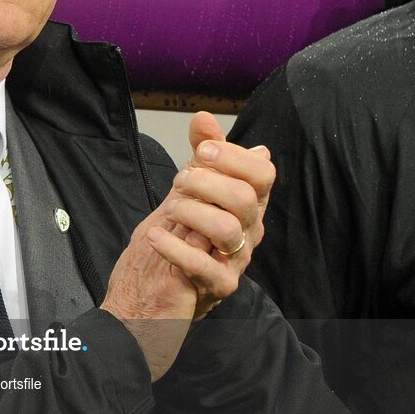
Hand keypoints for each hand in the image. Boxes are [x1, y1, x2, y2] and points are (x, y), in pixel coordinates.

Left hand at [101, 111, 274, 379]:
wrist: (152, 295)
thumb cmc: (176, 238)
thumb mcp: (186, 191)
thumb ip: (199, 156)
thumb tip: (204, 118)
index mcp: (246, 203)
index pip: (263, 173)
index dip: (234, 156)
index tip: (201, 151)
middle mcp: (249, 231)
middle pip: (246, 198)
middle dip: (207, 182)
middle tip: (180, 181)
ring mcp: (237, 261)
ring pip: (229, 230)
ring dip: (192, 212)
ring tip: (168, 210)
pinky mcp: (219, 288)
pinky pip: (207, 268)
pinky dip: (177, 248)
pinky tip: (156, 236)